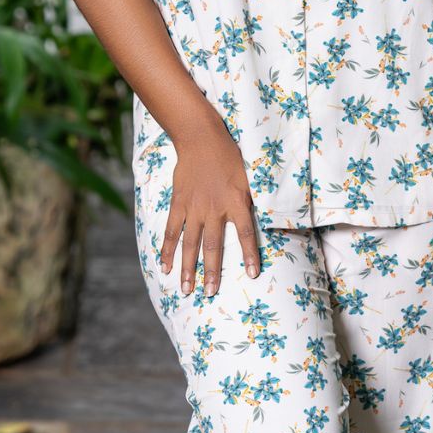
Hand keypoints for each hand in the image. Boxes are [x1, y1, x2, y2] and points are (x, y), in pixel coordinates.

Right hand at [158, 125, 260, 297]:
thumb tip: (268, 216)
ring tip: (186, 290)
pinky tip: (164, 266)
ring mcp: (194, 208)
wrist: (201, 137)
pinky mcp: (178, 203)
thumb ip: (252, 199)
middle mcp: (214, 208)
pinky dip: (167, 249)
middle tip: (210, 294)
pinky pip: (171, 230)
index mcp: (236, 201)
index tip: (253, 275)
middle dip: (212, 272)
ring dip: (188, 268)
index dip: (250, 255)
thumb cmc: (229, 155)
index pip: (246, 233)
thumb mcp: (248, 176)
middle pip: (213, 246)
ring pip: (190, 243)